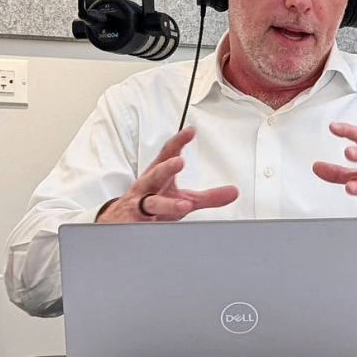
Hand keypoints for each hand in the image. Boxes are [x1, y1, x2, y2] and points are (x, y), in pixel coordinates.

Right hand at [96, 127, 238, 222]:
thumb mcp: (183, 198)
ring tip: (183, 205)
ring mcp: (139, 204)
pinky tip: (155, 226)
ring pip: (150, 202)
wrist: (122, 219)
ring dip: (166, 203)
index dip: (177, 142)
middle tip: (179, 162)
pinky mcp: (133, 222)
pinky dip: (148, 225)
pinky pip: (141, 225)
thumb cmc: (154, 202)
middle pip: (155, 174)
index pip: (167, 154)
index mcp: (159, 176)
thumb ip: (208, 196)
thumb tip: (234, 192)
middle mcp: (148, 187)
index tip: (190, 131)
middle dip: (166, 168)